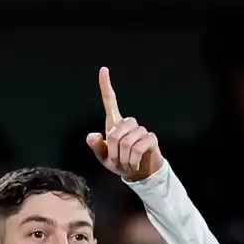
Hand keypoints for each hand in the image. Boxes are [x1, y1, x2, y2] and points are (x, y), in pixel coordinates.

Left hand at [86, 66, 163, 181]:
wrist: (139, 174)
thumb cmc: (121, 163)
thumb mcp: (105, 158)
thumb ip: (97, 147)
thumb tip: (93, 136)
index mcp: (115, 124)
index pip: (110, 101)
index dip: (106, 86)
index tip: (103, 69)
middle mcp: (128, 123)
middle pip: (115, 134)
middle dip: (114, 152)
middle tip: (118, 161)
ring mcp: (141, 130)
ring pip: (127, 142)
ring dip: (123, 159)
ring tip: (126, 164)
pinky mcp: (151, 139)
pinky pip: (138, 148)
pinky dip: (133, 161)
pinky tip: (134, 165)